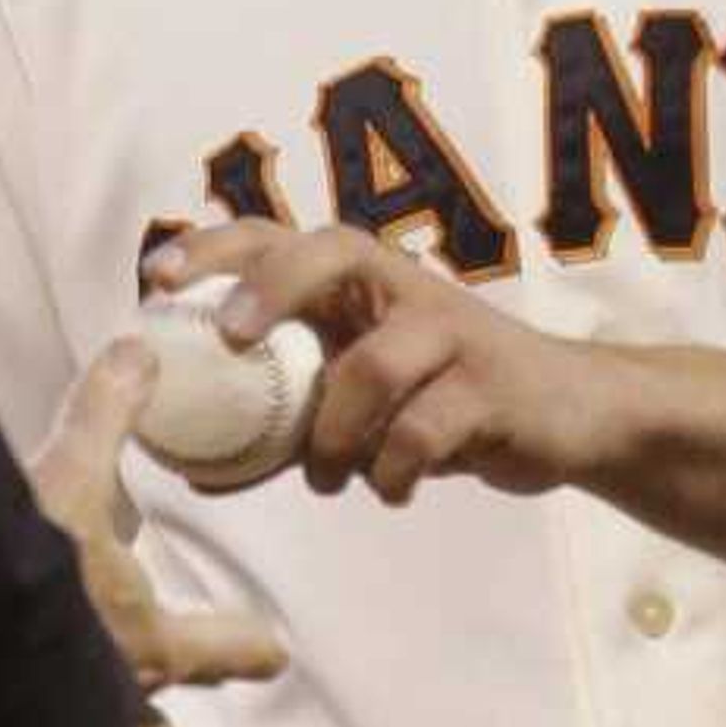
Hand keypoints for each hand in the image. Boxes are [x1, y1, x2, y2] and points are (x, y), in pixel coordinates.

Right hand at [25, 340, 288, 726]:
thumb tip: (138, 356)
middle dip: (165, 685)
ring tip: (111, 724)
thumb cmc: (21, 579)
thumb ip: (103, 419)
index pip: (214, 646)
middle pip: (157, 691)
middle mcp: (116, 694)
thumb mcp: (65, 481)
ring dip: (107, 717)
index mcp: (147, 638)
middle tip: (177, 707)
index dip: (243, 644)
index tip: (273, 651)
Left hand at [147, 219, 628, 506]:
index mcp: (360, 285)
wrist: (569, 416)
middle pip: (333, 252)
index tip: (156, 277)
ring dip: (334, 437)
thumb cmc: (444, 403)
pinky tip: (392, 489)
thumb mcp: (363, 404)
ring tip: (329, 480)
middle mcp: (404, 289)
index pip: (281, 238)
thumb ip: (291, 426)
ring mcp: (454, 331)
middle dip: (271, 286)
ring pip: (373, 366)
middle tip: (230, 337)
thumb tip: (197, 475)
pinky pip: (424, 431)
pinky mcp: (494, 385)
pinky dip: (393, 471)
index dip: (216, 249)